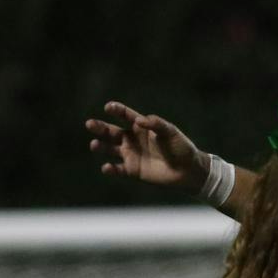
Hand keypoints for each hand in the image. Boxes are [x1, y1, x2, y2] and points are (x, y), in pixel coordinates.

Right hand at [85, 101, 206, 190]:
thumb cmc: (181, 148)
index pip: (126, 116)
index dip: (117, 110)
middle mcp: (133, 139)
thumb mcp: (171, 133)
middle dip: (100, 128)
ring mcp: (131, 155)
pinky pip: (118, 169)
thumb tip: (140, 120)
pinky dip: (111, 169)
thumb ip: (157, 124)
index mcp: (142, 127)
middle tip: (89, 124)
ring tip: (94, 144)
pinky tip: (106, 167)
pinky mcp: (133, 170)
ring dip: (101, 146)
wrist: (188, 170)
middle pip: (112, 132)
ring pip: (110, 149)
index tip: (108, 107)